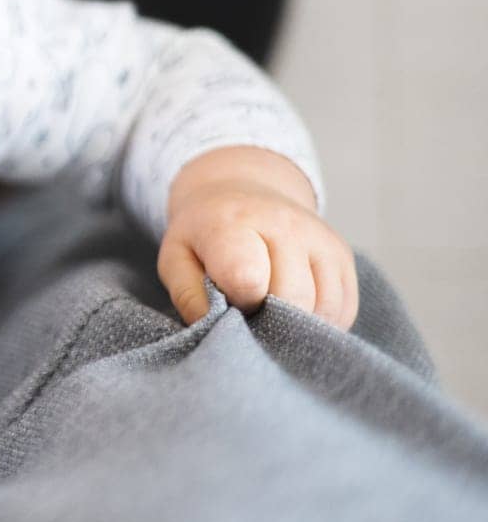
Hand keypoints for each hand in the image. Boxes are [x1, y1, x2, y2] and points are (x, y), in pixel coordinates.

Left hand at [158, 145, 357, 329]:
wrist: (240, 192)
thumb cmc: (204, 235)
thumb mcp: (176, 258)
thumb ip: (188, 295)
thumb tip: (213, 329)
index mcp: (236, 223)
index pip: (248, 279)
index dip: (238, 303)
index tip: (229, 300)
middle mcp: (286, 225)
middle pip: (293, 299)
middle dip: (270, 318)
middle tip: (249, 309)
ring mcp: (320, 238)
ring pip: (323, 307)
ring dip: (298, 325)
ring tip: (271, 309)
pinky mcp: (343, 254)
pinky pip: (344, 308)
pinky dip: (322, 322)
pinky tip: (296, 310)